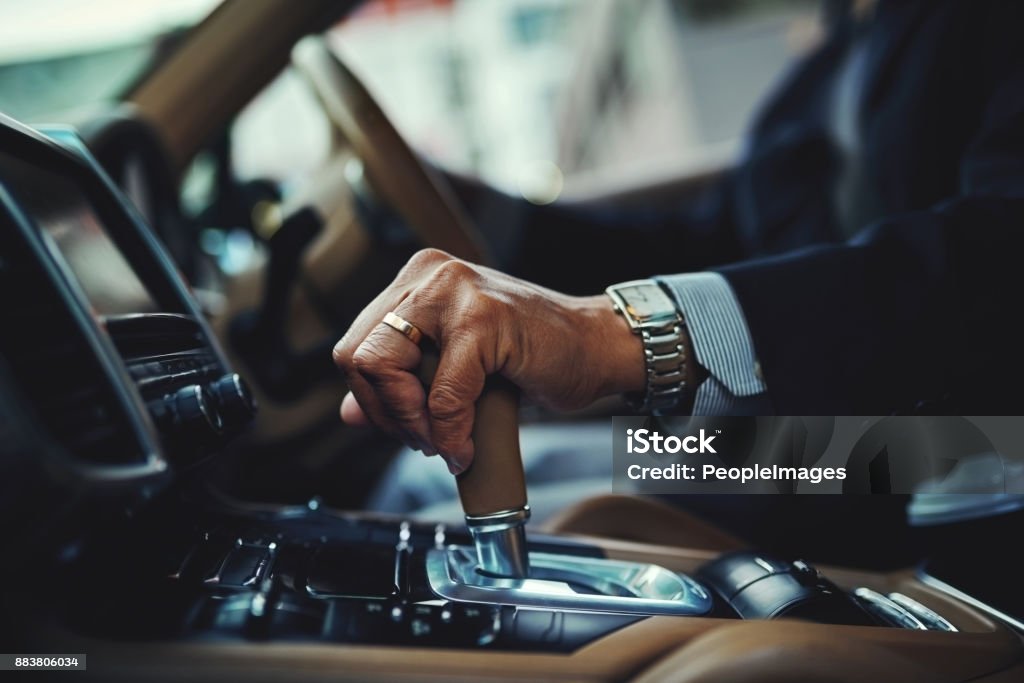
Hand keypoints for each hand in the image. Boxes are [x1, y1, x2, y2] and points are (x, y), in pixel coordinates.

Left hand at [331, 248, 647, 472]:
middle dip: (386, 414)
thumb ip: (402, 381)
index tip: (406, 426)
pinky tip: (465, 447)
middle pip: (358, 356)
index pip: (354, 345)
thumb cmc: (534, 355)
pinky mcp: (483, 320)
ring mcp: (455, 291)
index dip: (371, 399)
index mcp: (418, 280)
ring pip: (386, 370)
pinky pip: (441, 396)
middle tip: (424, 440)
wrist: (597, 348)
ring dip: (412, 425)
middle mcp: (430, 275)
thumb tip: (349, 415)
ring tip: (445, 442)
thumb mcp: (454, 366)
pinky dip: (449, 434)